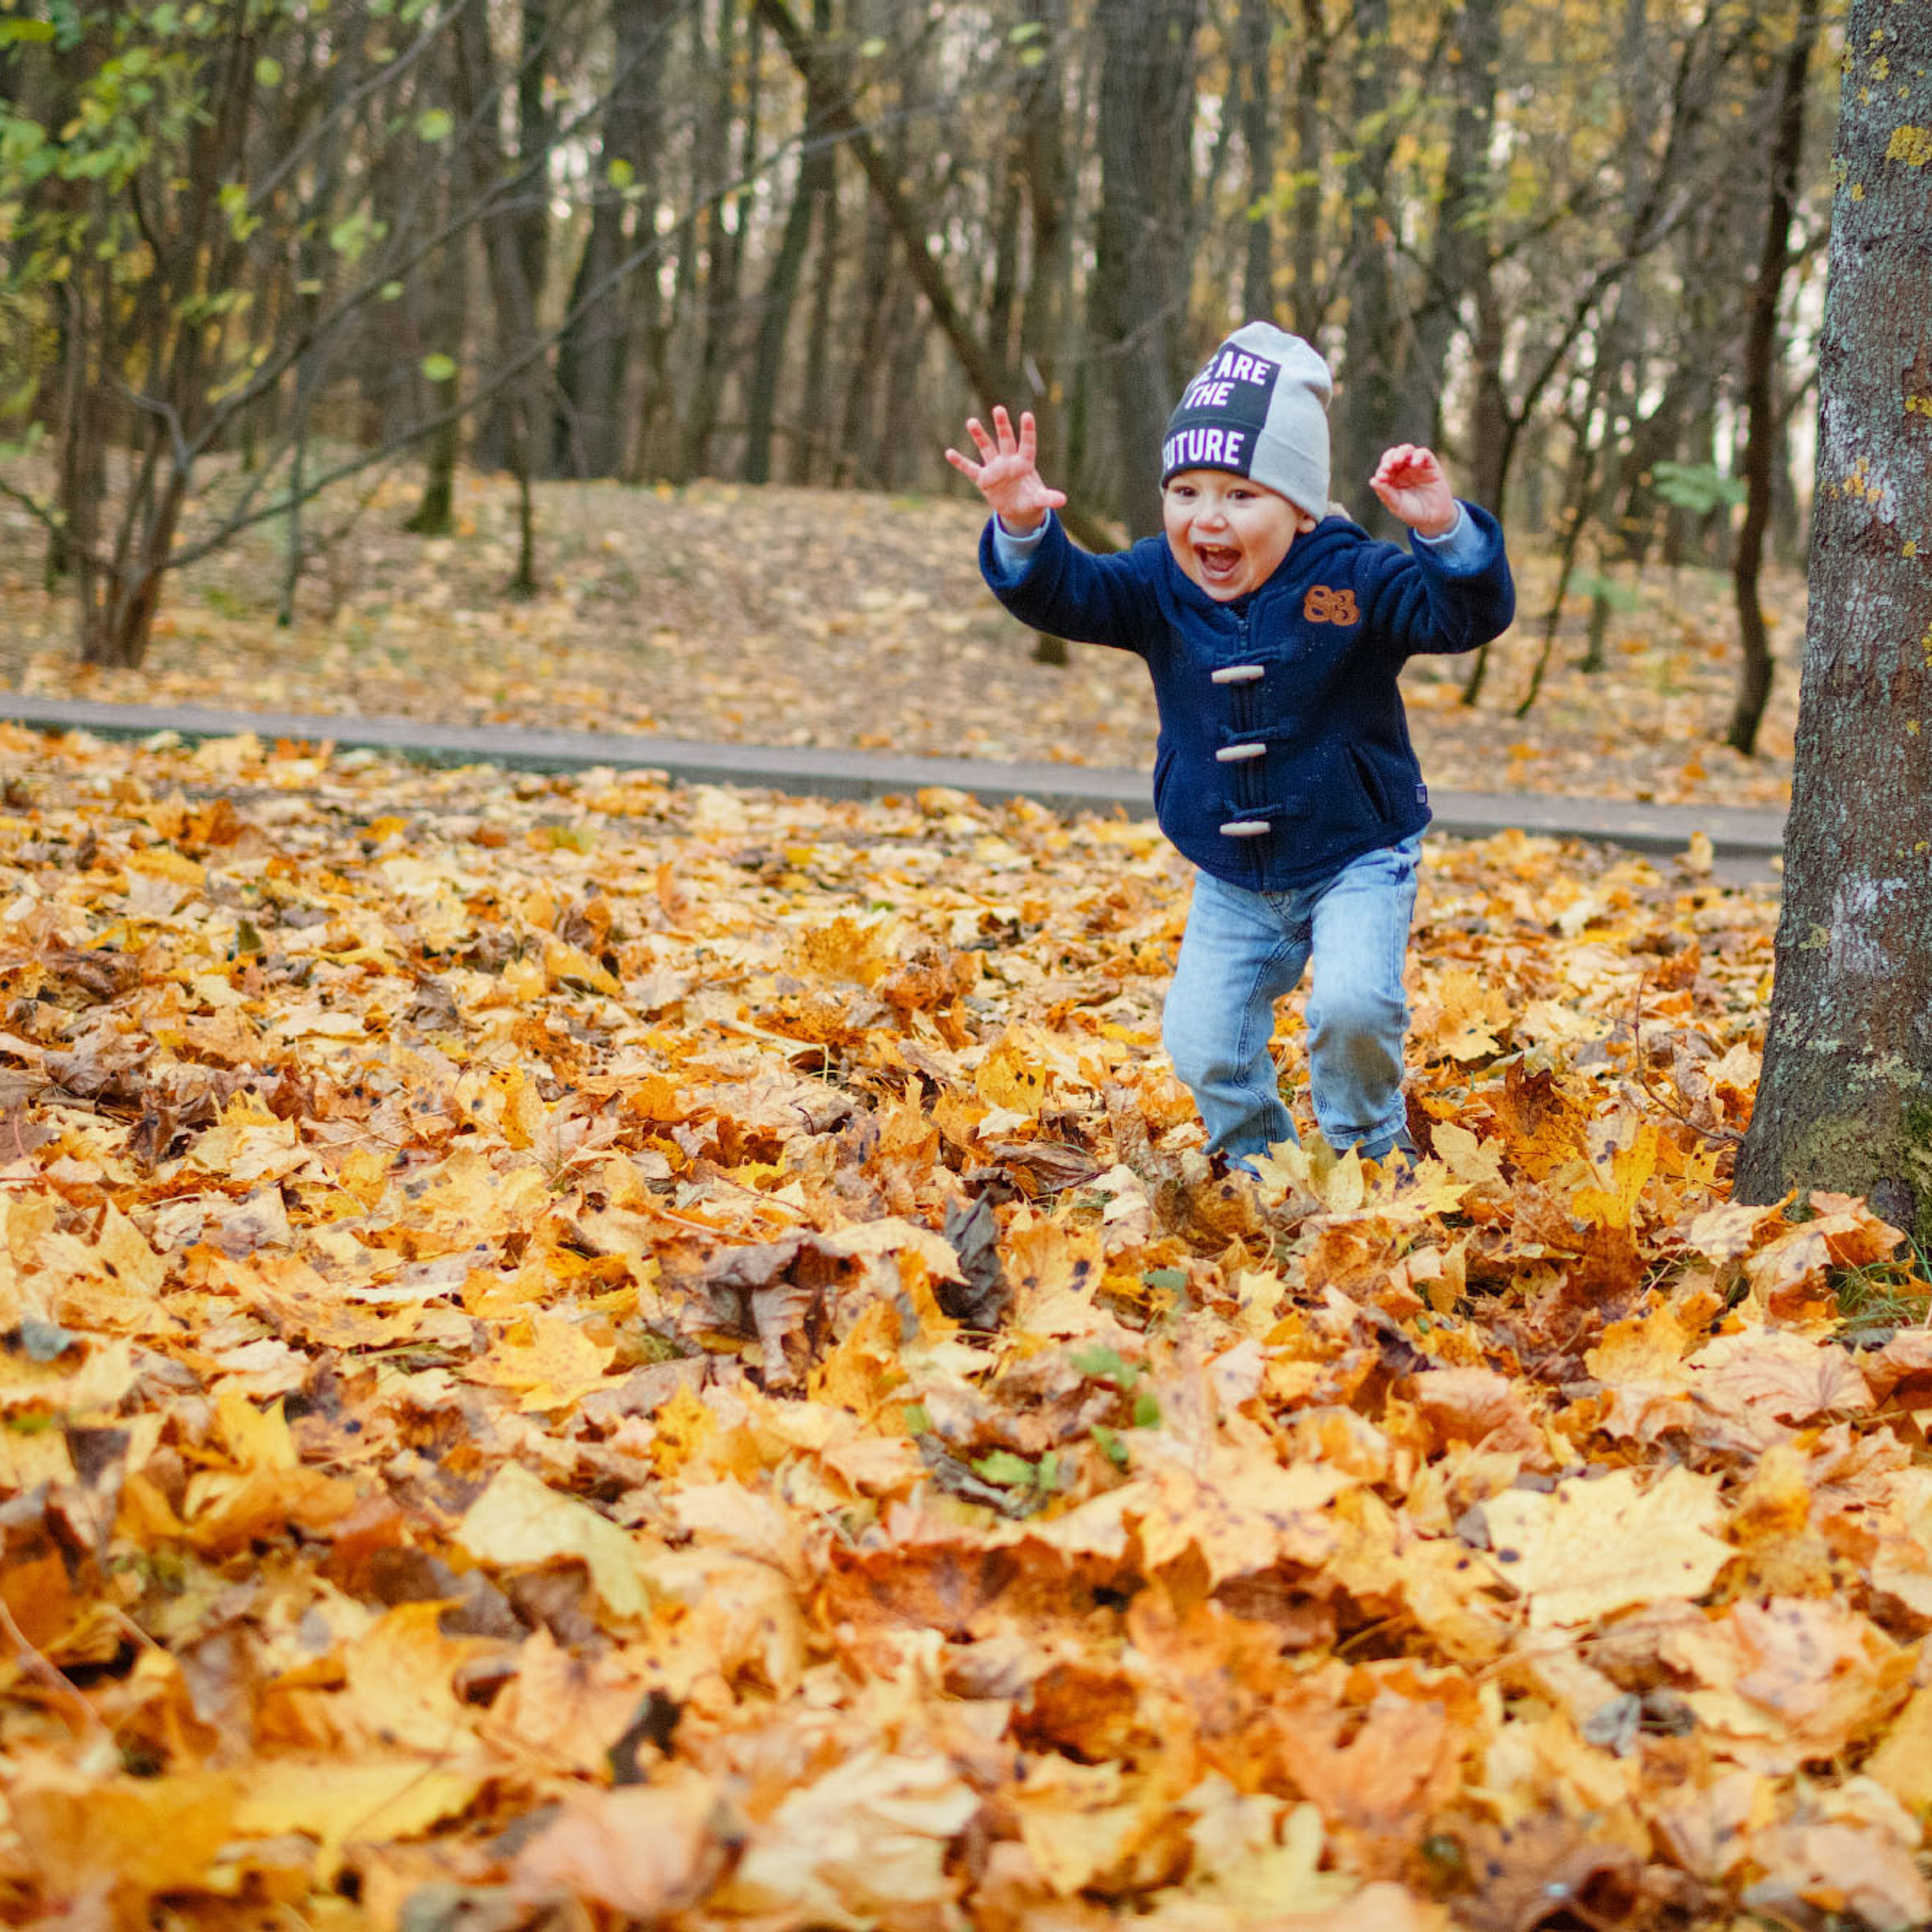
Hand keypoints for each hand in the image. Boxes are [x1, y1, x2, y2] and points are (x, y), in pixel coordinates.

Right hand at [945, 406, 1066, 532]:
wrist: (1017, 509)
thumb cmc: (1030, 500)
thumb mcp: (1039, 500)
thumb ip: (1048, 498)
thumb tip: (1063, 501)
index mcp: (1025, 463)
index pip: (1027, 444)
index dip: (1027, 431)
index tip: (1027, 415)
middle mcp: (1009, 461)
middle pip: (1006, 440)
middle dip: (1002, 426)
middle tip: (999, 409)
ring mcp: (995, 468)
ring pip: (986, 448)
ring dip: (979, 436)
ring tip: (971, 422)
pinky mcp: (984, 479)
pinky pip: (970, 469)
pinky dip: (960, 462)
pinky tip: (949, 453)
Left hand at [1369, 444, 1455, 536]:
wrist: (1433, 518)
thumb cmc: (1412, 512)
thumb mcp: (1396, 504)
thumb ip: (1385, 492)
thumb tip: (1372, 480)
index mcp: (1391, 478)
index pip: (1384, 466)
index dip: (1382, 468)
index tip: (1382, 477)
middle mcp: (1403, 470)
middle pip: (1393, 454)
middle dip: (1389, 458)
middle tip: (1389, 467)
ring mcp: (1416, 466)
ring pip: (1407, 450)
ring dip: (1401, 453)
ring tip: (1398, 461)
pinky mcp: (1430, 465)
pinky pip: (1424, 453)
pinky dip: (1418, 455)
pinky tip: (1414, 464)